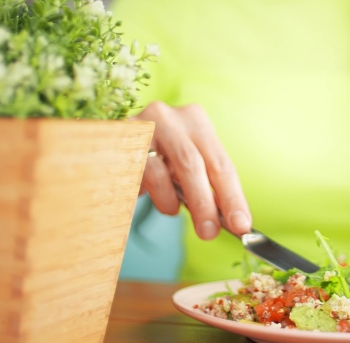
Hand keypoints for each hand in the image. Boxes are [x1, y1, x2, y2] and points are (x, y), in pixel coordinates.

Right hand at [134, 101, 251, 239]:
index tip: (242, 225)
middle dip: (206, 204)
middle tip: (209, 233)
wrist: (107, 145)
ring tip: (172, 211)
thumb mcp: (181, 165)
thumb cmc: (152, 159)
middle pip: (196, 164)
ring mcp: (144, 124)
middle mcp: (172, 117)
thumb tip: (228, 220)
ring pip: (167, 168)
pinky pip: (142, 171)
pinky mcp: (121, 138)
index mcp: (196, 121)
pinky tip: (149, 196)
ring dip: (172, 201)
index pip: (222, 163)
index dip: (233, 197)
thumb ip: (203, 184)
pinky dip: (152, 192)